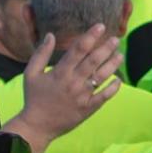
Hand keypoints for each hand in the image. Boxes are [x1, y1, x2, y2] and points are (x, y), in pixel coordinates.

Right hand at [6, 27, 121, 152]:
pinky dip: (113, 88)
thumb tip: (50, 35)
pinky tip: (118, 80)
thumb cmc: (34, 97)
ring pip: (102, 76)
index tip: (100, 26)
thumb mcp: (31, 74)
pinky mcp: (88, 108)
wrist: (37, 126)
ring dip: (112, 64)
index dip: (91, 36)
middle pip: (94, 61)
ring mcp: (82, 96)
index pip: (79, 49)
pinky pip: (104, 96)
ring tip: (120, 55)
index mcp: (60, 72)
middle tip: (116, 39)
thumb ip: (41, 54)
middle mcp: (73, 82)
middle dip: (106, 48)